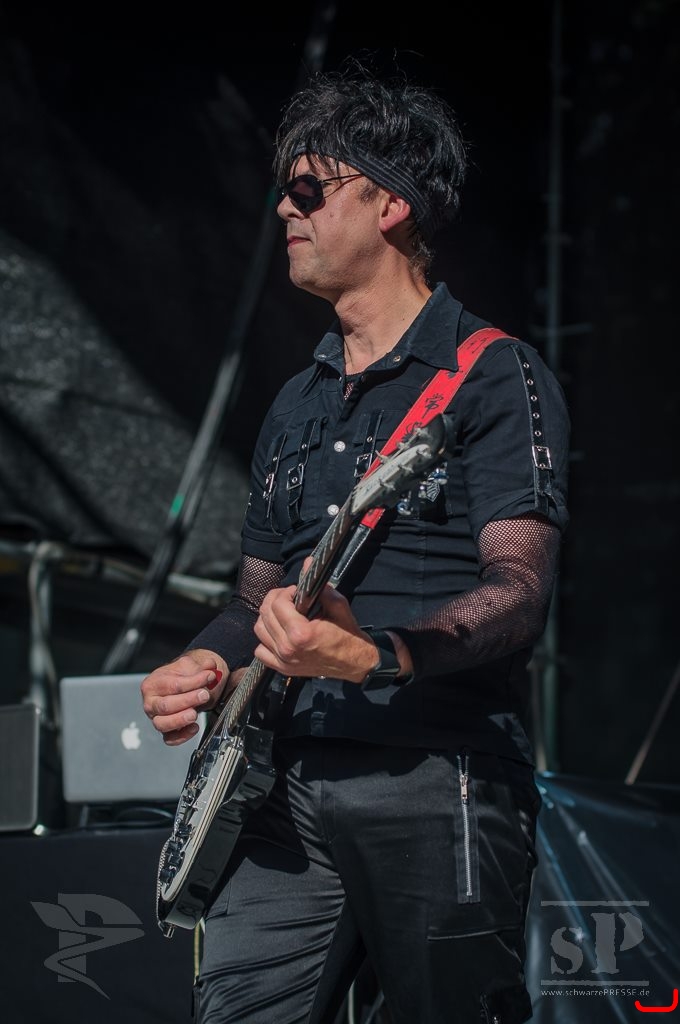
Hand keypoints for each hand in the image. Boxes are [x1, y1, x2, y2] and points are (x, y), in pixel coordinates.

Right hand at [141, 649, 230, 744]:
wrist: (187, 684)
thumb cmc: (184, 676)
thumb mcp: (192, 666)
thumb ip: (202, 666)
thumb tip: (210, 665)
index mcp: (153, 683)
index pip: (172, 685)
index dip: (193, 682)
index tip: (209, 677)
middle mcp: (151, 702)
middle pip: (165, 705)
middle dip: (187, 700)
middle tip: (204, 695)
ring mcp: (156, 717)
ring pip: (162, 724)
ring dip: (180, 720)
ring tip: (195, 714)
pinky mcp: (165, 730)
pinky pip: (169, 739)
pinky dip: (181, 736)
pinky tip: (194, 727)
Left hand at [254, 581, 378, 683]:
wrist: (354, 663)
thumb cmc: (347, 634)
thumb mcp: (338, 606)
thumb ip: (320, 586)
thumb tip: (308, 563)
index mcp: (300, 633)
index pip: (278, 604)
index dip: (286, 592)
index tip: (296, 591)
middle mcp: (287, 648)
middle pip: (265, 615)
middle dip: (275, 600)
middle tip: (288, 598)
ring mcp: (283, 660)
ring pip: (259, 630)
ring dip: (268, 617)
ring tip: (282, 613)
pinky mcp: (283, 668)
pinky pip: (260, 651)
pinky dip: (266, 640)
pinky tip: (278, 633)